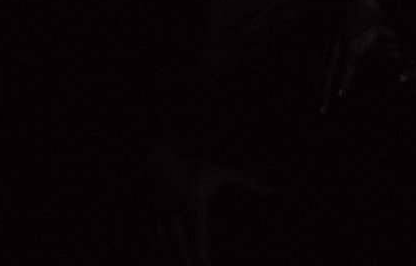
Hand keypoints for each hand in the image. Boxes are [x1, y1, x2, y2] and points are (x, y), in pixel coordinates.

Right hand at [147, 146, 270, 265]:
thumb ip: (245, 181)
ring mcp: (155, 216)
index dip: (201, 253)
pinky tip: (168, 262)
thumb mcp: (220, 171)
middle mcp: (171, 210)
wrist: (157, 160)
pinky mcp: (145, 220)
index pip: (197, 233)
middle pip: (178, 245)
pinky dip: (159, 254)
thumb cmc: (194, 169)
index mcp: (191, 201)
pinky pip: (152, 243)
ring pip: (162, 247)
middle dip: (185, 263)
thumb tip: (270, 190)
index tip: (207, 265)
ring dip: (171, 260)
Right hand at [320, 0, 399, 113]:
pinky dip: (313, 74)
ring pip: (319, 68)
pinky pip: (315, 61)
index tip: (339, 96)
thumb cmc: (374, 18)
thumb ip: (390, 47)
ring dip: (317, 87)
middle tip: (322, 110)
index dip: (343, 81)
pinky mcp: (323, 41)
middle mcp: (337, 46)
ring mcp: (328, 43)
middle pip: (328, 72)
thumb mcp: (385, 31)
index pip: (347, 67)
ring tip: (315, 104)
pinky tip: (311, 87)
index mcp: (353, 44)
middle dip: (324, 92)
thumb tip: (398, 60)